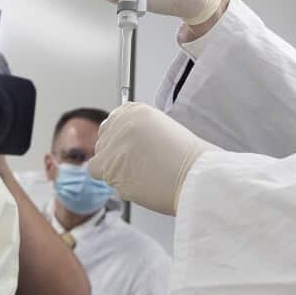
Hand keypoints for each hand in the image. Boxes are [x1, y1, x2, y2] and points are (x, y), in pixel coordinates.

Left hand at [89, 103, 214, 215]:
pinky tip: (138, 183)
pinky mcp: (110, 169)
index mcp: (135, 111)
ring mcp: (114, 146)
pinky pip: (105, 179)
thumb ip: (136, 133)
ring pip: (100, 163)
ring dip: (116, 171)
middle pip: (103, 143)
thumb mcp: (162, 129)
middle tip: (137, 165)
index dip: (119, 141)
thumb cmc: (188, 158)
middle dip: (115, 156)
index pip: (111, 124)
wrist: (196, 175)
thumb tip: (120, 146)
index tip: (128, 150)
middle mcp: (121, 124)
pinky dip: (117, 183)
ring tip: (142, 175)